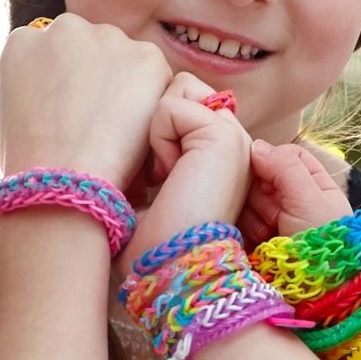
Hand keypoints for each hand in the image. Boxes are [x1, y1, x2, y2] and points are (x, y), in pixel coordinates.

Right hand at [0, 13, 172, 186]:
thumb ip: (33, 94)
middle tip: (101, 123)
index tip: (72, 111)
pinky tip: (140, 135)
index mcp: (24, 41)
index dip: (67, 84)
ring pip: (126, 60)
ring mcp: (107, 38)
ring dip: (127, 87)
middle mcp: (65, 28)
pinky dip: (154, 103)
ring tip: (119, 134)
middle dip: (98, 78)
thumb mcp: (10, 120)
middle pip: (92, 48)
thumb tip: (52, 105)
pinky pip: (157, 78)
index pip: (53, 53)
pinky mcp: (146, 57)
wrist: (63, 178)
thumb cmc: (32, 166)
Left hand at [122, 75, 251, 268]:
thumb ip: (151, 148)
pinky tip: (167, 174)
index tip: (147, 175)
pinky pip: (171, 106)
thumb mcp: (148, 187)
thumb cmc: (151, 243)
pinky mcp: (223, 137)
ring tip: (162, 174)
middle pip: (181, 90)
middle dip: (154, 122)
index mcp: (221, 157)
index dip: (154, 127)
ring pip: (178, 90)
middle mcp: (234, 144)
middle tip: (151, 174)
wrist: (169, 269)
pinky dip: (158, 137)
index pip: (183, 105)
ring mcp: (235, 138)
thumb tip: (125, 115)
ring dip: (157, 129)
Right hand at [241, 138, 350, 244]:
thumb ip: (285, 167)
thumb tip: (257, 146)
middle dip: (260, 191)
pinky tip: (254, 239)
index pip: (287, 157)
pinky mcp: (255, 240)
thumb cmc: (323, 243)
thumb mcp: (310, 198)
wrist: (317, 291)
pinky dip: (244, 228)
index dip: (272, 160)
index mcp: (315, 187)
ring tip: (266, 231)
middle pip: (262, 178)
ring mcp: (273, 221)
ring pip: (248, 199)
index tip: (264, 173)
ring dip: (252, 212)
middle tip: (269, 209)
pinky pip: (240, 222)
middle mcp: (293, 202)